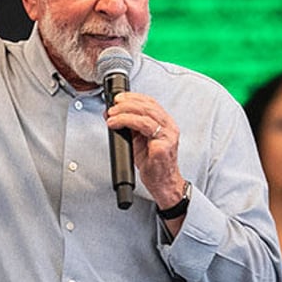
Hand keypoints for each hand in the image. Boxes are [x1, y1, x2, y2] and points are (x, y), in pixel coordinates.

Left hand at [105, 92, 186, 208]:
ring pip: (146, 116)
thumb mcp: (139, 140)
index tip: (119, 98)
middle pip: (148, 106)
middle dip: (127, 104)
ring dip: (125, 113)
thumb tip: (112, 114)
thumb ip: (130, 126)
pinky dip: (128, 124)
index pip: (150, 102)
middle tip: (113, 108)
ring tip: (112, 117)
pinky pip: (145, 130)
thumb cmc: (153, 164)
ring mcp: (167, 137)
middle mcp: (169, 128)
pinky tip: (118, 125)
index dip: (134, 97)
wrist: (164, 184)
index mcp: (165, 123)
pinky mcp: (163, 147)